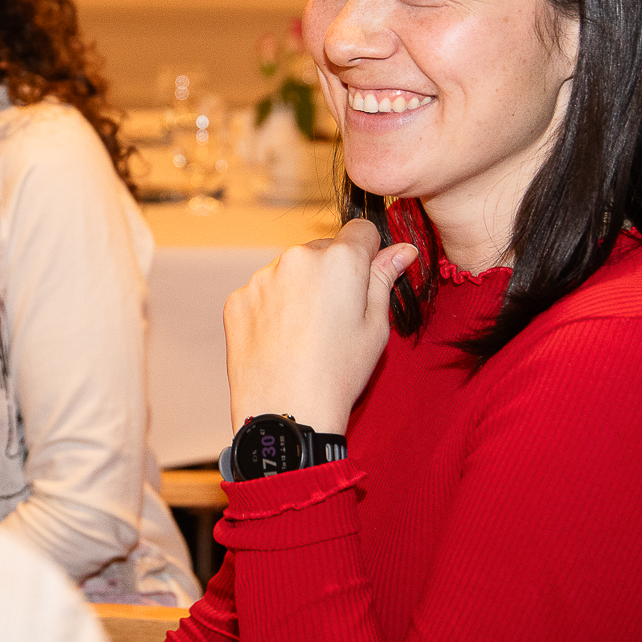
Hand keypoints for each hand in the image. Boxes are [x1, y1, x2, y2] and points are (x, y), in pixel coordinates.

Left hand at [224, 219, 417, 435]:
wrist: (286, 411)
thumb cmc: (339, 372)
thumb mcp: (375, 327)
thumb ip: (384, 279)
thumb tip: (403, 249)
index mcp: (340, 260)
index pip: (360, 231)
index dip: (368, 253)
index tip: (364, 279)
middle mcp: (297, 258)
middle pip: (322, 250)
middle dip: (330, 272)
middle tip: (334, 317)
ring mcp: (263, 278)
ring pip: (290, 270)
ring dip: (299, 288)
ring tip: (305, 334)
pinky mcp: (238, 299)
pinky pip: (262, 292)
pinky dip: (272, 308)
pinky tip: (280, 340)